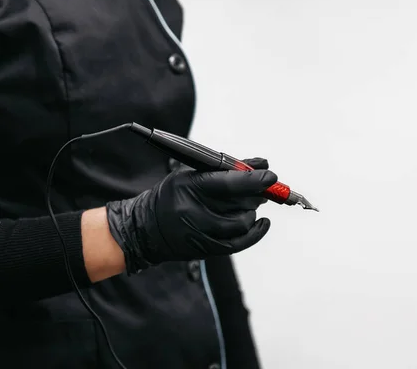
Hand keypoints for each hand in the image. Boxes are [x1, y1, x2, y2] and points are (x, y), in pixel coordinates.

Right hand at [105, 158, 276, 273]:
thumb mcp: (191, 175)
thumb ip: (226, 170)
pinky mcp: (206, 250)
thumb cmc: (171, 196)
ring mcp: (201, 233)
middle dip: (256, 194)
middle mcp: (195, 212)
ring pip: (242, 223)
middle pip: (239, 204)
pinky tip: (262, 222)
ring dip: (252, 210)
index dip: (254, 179)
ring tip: (250, 203)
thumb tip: (261, 165)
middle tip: (262, 187)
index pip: (229, 183)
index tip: (271, 176)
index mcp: (190, 187)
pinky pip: (240, 243)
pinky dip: (255, 232)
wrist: (145, 229)